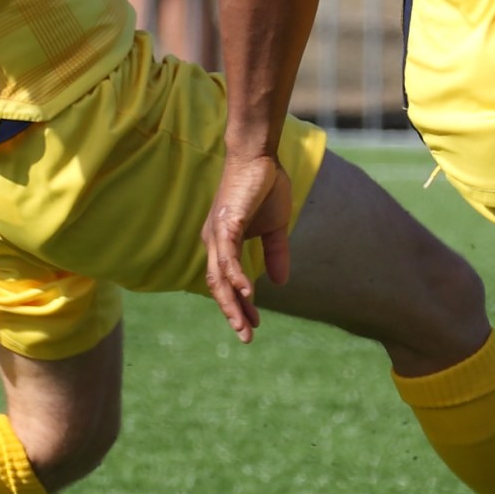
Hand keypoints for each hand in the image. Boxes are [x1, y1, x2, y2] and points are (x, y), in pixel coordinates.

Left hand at [201, 151, 293, 340]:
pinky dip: (236, 277)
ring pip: (219, 277)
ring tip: (244, 324)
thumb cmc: (265, 187)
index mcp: (223, 244)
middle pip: (218, 286)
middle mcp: (215, 242)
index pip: (226, 282)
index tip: (253, 324)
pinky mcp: (227, 223)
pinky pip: (228, 257)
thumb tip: (280, 282)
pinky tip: (247, 293)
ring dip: (232, 303)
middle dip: (232, 313)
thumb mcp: (275, 228)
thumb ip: (275, 254)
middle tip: (246, 337)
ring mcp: (218, 234)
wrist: (259, 156)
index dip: (238, 305)